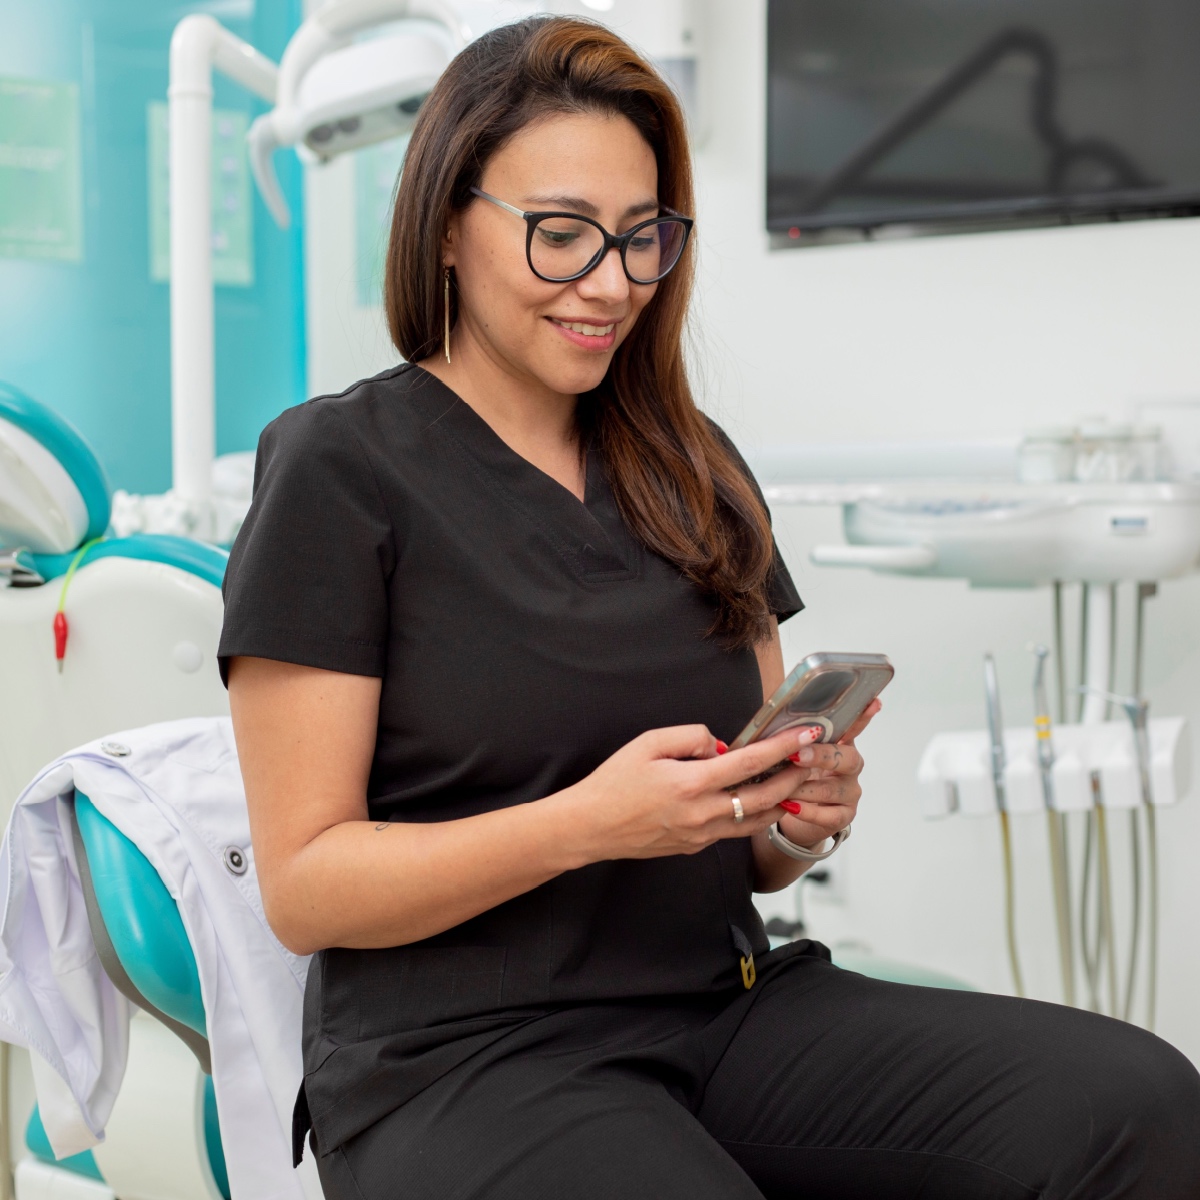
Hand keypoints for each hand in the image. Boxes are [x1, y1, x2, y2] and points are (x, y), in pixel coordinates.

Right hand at [566, 724, 814, 861]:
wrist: (591, 827)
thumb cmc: (614, 782)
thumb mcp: (648, 742)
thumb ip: (689, 736)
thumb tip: (719, 744)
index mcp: (691, 783)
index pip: (750, 763)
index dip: (783, 747)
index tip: (807, 735)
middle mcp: (702, 813)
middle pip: (765, 797)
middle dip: (794, 776)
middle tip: (813, 758)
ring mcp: (701, 835)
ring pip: (756, 819)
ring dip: (780, 800)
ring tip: (795, 780)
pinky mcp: (696, 846)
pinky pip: (734, 829)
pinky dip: (754, 814)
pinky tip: (758, 799)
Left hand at [775, 699, 881, 849]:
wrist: (801, 813)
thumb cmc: (798, 777)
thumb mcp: (796, 755)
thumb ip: (794, 740)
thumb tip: (777, 724)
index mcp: (840, 745)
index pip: (854, 727)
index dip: (863, 716)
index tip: (873, 703)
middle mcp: (850, 767)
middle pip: (846, 758)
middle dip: (821, 756)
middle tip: (798, 756)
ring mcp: (850, 792)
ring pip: (833, 789)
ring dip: (805, 788)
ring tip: (784, 788)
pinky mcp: (844, 816)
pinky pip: (829, 815)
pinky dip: (808, 811)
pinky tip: (792, 807)